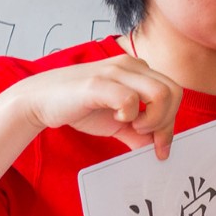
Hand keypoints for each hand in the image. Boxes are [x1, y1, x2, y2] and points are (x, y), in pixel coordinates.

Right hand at [13, 55, 182, 158]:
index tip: (161, 147)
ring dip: (152, 118)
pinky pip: (130, 98)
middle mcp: (130, 66)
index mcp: (139, 71)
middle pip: (174, 92)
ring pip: (160, 93)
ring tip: (132, 125)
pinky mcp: (97, 83)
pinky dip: (130, 114)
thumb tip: (158, 149)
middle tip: (144, 135)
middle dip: (166, 122)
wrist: (40, 100)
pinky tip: (118, 118)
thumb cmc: (80, 106)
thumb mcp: (117, 122)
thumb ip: (139, 133)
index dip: (171, 123)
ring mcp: (114, 72)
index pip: (174, 93)